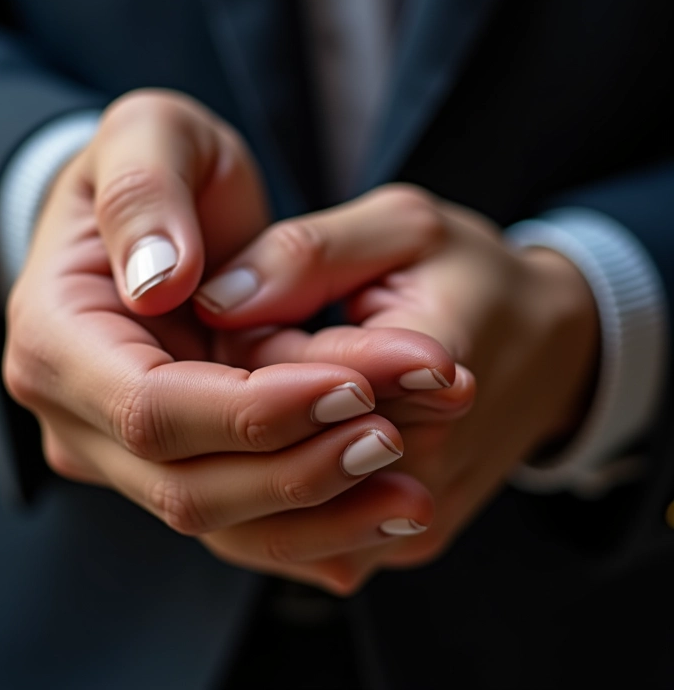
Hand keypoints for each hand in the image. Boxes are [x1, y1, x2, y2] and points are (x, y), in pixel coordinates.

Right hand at [3, 94, 455, 592]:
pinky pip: (240, 519)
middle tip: (398, 435)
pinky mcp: (174, 465)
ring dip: (318, 514)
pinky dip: (313, 526)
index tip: (353, 387)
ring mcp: (122, 452)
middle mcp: (77, 415)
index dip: (253, 410)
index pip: (150, 406)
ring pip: (220, 518)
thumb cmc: (160, 168)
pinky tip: (382, 514)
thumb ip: (144, 193)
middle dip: (298, 469)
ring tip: (410, 496)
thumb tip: (159, 280)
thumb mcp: (150, 136)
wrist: (164, 220)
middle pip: (187, 482)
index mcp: (57, 338)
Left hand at [196, 183, 598, 574]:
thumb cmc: (473, 279)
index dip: (248, 342)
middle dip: (242, 404)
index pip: (291, 381)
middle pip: (277, 457)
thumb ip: (310, 255)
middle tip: (247, 344)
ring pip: (280, 516)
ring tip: (257, 391)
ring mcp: (414, 519)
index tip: (243, 307)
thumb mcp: (403, 229)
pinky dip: (273, 492)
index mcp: (431, 372)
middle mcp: (425, 468)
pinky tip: (269, 440)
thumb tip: (217, 300)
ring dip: (250, 453)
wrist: (550, 350)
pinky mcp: (405, 540)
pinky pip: (310, 540)